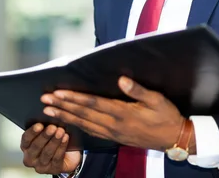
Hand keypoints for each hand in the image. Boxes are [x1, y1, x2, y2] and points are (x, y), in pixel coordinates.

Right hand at [20, 123, 81, 174]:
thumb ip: (45, 125)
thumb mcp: (47, 132)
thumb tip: (48, 113)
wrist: (69, 154)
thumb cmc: (54, 140)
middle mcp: (30, 157)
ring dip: (54, 141)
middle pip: (35, 146)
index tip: (39, 124)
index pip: (26, 139)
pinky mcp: (52, 169)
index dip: (32, 132)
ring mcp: (41, 165)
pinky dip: (61, 147)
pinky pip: (57, 158)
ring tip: (60, 131)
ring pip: (47, 153)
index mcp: (26, 146)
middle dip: (44, 136)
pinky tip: (65, 138)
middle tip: (52, 127)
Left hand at [40, 76, 185, 151]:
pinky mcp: (115, 138)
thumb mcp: (157, 99)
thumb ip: (138, 90)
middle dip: (62, 107)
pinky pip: (91, 132)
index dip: (74, 98)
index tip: (58, 92)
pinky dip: (77, 127)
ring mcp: (113, 133)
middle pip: (83, 115)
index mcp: (123, 113)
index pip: (92, 104)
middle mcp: (115, 125)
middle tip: (44, 101)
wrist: (174, 138)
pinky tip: (68, 123)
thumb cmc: (166, 115)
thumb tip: (121, 80)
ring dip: (65, 117)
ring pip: (84, 125)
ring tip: (48, 112)